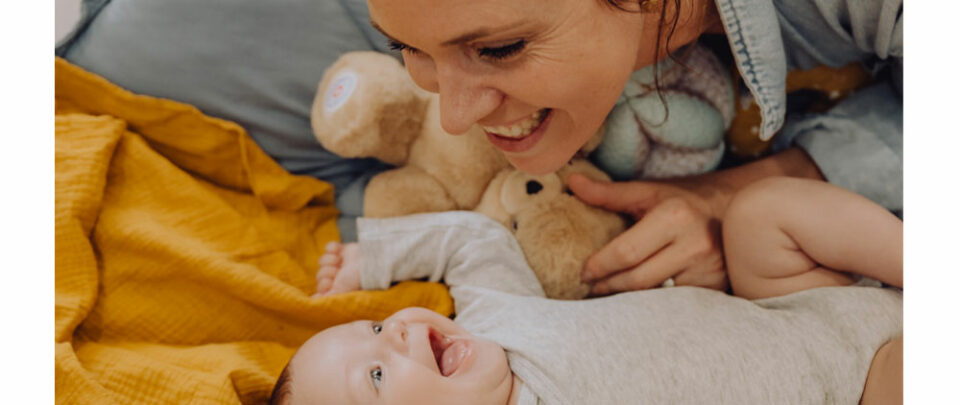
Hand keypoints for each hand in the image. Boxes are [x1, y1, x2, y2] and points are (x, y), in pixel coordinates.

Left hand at [313, 242, 361, 296]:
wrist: (371, 260)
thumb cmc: (358, 278)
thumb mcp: (342, 291)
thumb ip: (328, 297)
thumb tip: (314, 299)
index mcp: (338, 288)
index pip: (321, 286)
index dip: (324, 283)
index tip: (333, 282)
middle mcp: (338, 276)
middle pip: (320, 273)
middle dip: (328, 272)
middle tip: (339, 272)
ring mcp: (339, 262)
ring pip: (322, 260)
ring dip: (330, 260)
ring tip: (340, 261)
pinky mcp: (342, 250)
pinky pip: (329, 247)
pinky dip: (333, 248)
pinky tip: (340, 251)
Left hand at [569, 174, 728, 294]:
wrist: (733, 211)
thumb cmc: (681, 200)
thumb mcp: (646, 192)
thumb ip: (608, 193)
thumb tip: (572, 182)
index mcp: (674, 217)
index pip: (626, 253)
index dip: (600, 266)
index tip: (583, 273)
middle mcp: (695, 245)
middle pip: (639, 280)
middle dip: (609, 287)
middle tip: (591, 289)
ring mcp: (709, 269)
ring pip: (656, 296)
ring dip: (629, 300)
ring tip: (609, 296)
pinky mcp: (717, 286)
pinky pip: (676, 302)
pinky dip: (655, 304)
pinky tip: (640, 302)